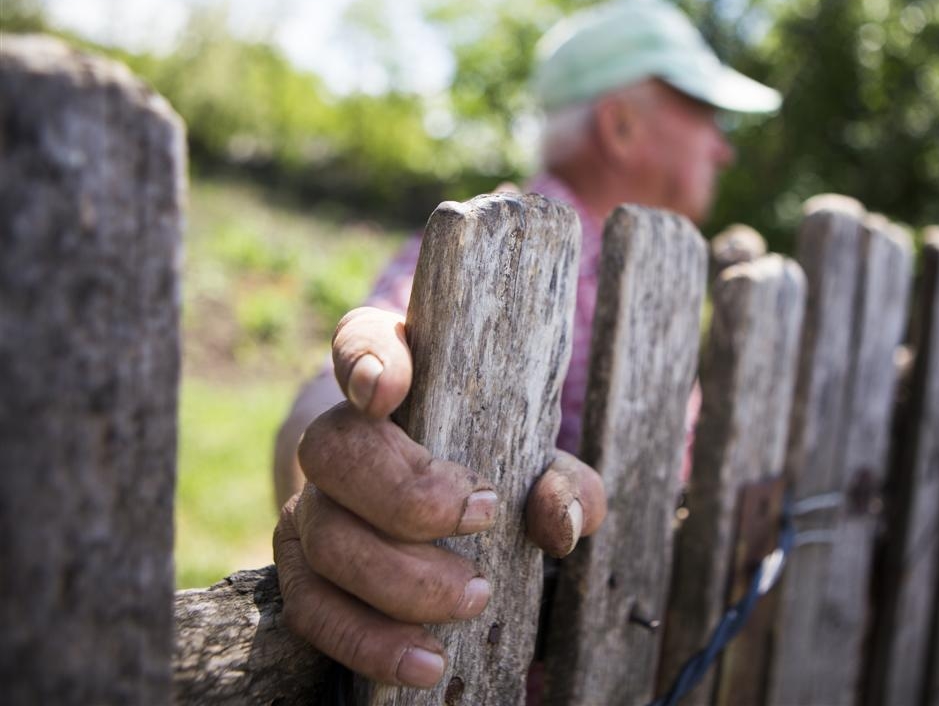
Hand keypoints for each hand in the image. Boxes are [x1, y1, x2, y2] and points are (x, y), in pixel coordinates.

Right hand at [272, 307, 605, 687]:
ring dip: (401, 578)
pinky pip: (313, 609)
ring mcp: (310, 502)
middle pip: (335, 449)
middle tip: (482, 518)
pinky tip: (425, 662)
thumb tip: (553, 512)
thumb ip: (571, 482)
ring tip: (472, 599)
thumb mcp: (546, 468)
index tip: (388, 391)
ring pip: (325, 536)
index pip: (361, 341)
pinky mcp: (301, 569)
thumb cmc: (498, 472)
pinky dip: (369, 641)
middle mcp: (337, 432)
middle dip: (408, 495)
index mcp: (397, 376)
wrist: (435, 519)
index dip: (365, 360)